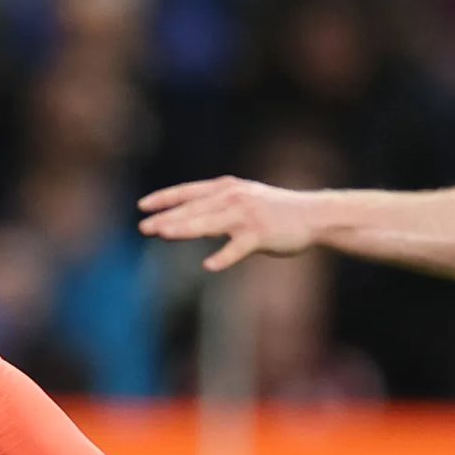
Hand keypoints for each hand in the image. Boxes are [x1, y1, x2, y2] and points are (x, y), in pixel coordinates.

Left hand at [137, 178, 320, 271]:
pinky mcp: (261, 235)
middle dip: (167, 218)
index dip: (164, 198)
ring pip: (210, 223)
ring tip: (164, 234)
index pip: (189, 192)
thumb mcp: (244, 198)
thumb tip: (187, 214)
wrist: (313, 215)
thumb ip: (217, 204)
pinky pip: (238, 248)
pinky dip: (224, 257)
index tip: (142, 206)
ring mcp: (247, 216)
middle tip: (143, 227)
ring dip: (186, 228)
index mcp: (227, 188)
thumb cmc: (275, 210)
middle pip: (194, 209)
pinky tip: (209, 266)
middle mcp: (234, 198)